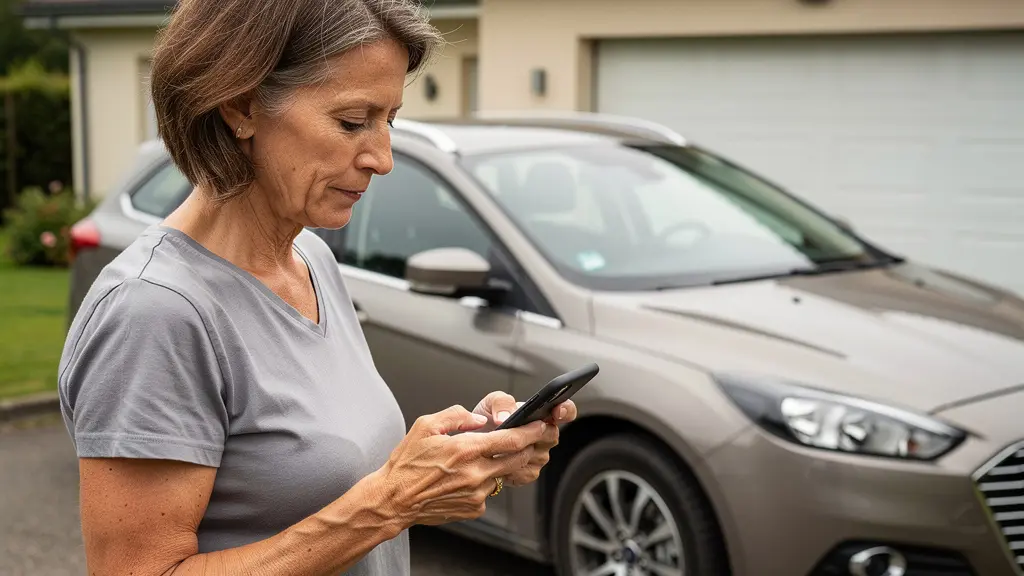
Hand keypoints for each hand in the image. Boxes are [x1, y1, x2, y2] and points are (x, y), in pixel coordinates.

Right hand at [371, 405, 547, 527]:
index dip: (530, 431)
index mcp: (466, 449)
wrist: (394, 499)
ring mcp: (477, 494)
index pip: (511, 439)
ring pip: (501, 475)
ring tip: (475, 461)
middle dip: (524, 447)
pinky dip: (483, 483)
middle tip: (522, 439)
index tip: (539, 424)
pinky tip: (463, 479)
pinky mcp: (474, 509)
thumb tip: (480, 419)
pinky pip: (488, 492)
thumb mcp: (426, 426)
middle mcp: (476, 473)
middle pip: (517, 459)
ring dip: (498, 465)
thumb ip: (457, 416)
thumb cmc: (407, 462)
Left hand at [472, 391, 577, 486]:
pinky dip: (511, 467)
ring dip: (518, 451)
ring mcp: (539, 455)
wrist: (474, 444)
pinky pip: (526, 471)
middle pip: (552, 435)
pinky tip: (499, 461)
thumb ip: (501, 403)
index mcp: (542, 414)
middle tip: (514, 431)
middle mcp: (545, 435)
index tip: (557, 411)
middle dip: (533, 433)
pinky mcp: (529, 472)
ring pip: (538, 455)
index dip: (566, 410)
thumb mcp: (490, 403)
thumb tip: (506, 417)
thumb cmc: (486, 420)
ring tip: (499, 447)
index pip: (566, 410)